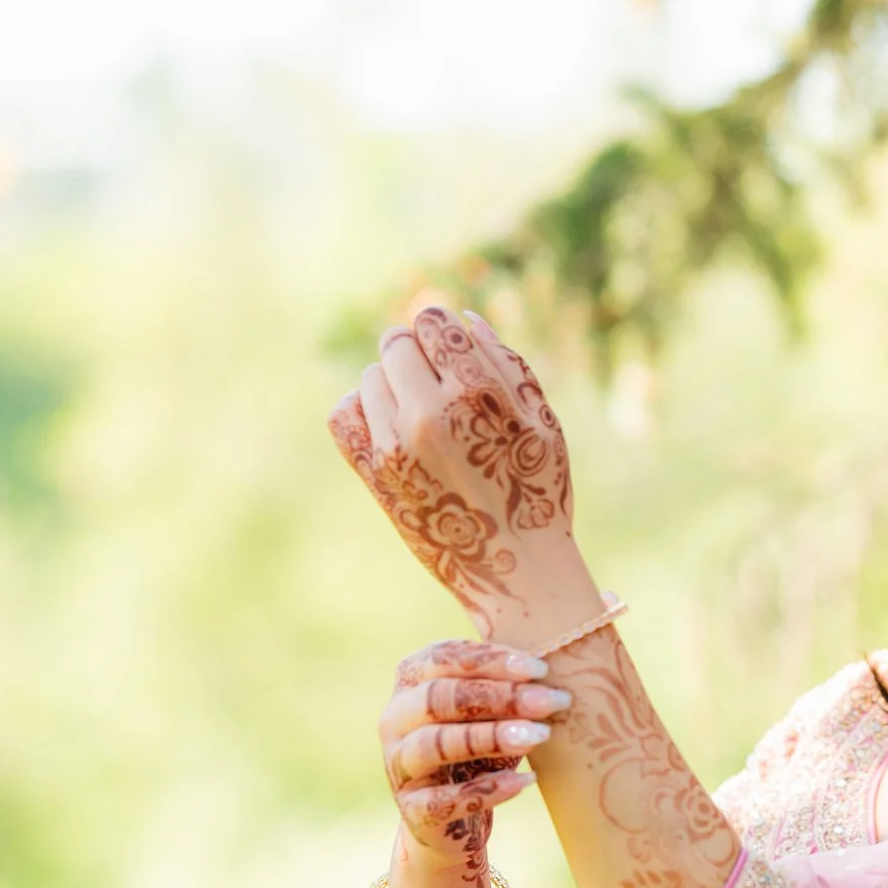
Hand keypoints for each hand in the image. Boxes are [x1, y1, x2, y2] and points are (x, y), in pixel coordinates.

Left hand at [330, 307, 581, 631]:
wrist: (515, 568)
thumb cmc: (537, 489)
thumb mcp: (543, 420)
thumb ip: (506, 361)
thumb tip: (463, 319)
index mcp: (478, 394)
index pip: (433, 322)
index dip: (441, 330)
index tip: (450, 350)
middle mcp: (431, 415)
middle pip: (396, 343)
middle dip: (414, 353)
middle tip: (435, 384)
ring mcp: (396, 446)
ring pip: (370, 377)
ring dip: (391, 385)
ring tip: (420, 415)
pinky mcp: (374, 474)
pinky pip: (344, 415)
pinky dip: (362, 412)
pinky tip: (390, 428)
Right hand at [380, 639, 572, 868]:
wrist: (450, 822)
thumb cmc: (477, 752)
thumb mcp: (490, 714)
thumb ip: (508, 689)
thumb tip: (558, 672)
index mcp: (411, 681)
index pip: (443, 657)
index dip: (491, 661)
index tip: (540, 669)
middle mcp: (394, 719)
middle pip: (439, 697)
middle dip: (500, 697)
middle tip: (552, 701)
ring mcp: (398, 765)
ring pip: (434, 744)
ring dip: (490, 737)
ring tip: (539, 736)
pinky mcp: (412, 809)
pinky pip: (444, 799)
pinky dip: (487, 790)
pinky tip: (526, 781)